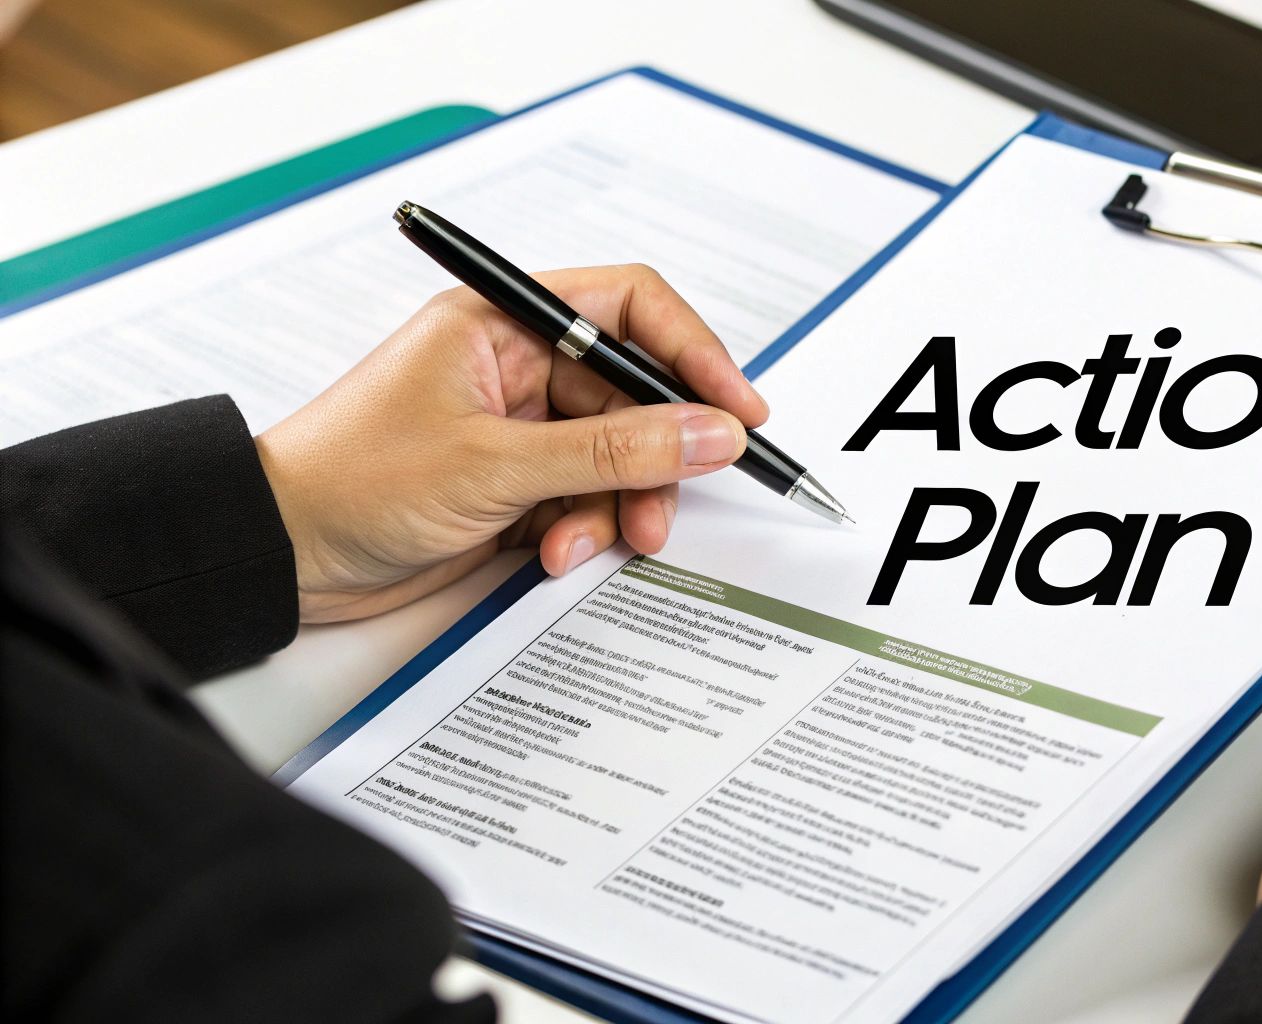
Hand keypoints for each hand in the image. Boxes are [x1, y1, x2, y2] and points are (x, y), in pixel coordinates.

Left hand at [255, 265, 767, 622]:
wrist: (282, 555)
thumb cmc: (351, 482)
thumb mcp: (495, 465)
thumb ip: (615, 450)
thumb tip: (711, 433)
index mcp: (504, 322)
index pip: (631, 308)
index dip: (694, 354)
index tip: (738, 411)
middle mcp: (519, 366)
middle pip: (636, 394)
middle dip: (656, 456)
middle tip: (664, 507)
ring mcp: (519, 428)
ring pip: (619, 455)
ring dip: (617, 504)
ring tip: (582, 541)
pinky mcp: (516, 484)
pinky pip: (589, 497)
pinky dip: (585, 527)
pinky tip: (551, 550)